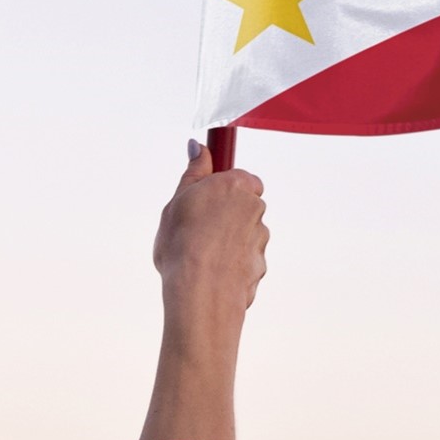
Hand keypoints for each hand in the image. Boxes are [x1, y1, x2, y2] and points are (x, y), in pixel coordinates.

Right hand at [139, 156, 266, 439]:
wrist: (200, 293)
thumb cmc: (184, 244)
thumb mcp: (179, 199)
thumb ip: (194, 172)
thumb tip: (198, 146)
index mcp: (238, 186)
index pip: (238, 177)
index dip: (219, 189)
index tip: (204, 198)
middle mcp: (256, 210)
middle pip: (242, 206)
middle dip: (222, 216)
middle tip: (193, 229)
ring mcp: (260, 240)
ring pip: (242, 235)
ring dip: (225, 242)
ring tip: (199, 255)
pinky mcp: (260, 266)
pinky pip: (243, 260)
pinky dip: (230, 265)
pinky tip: (209, 273)